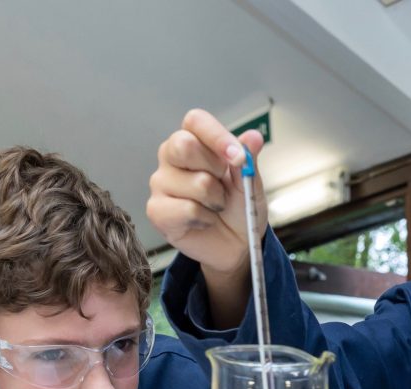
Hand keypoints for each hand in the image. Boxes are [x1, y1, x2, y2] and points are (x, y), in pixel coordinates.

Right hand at [147, 108, 266, 280]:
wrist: (235, 244)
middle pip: (184, 144)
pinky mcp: (156, 210)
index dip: (217, 136)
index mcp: (194, 141)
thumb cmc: (239, 208)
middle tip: (224, 186)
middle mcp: (171, 157)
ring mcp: (161, 183)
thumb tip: (253, 137)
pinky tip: (204, 221)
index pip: (195, 121)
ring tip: (216, 207)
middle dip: (215, 169)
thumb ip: (248, 159)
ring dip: (217, 200)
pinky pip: (187, 209)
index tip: (238, 156)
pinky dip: (205, 219)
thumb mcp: (250, 182)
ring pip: (195, 183)